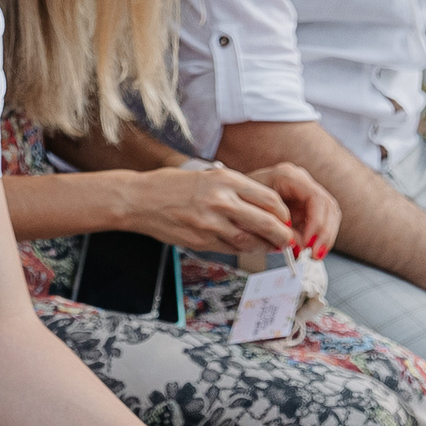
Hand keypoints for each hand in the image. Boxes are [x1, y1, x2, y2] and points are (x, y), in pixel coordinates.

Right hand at [124, 163, 305, 253]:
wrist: (138, 200)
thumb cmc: (171, 186)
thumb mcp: (206, 176)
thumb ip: (233, 190)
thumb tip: (262, 207)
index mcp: (225, 180)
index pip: (268, 199)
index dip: (282, 212)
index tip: (285, 218)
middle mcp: (220, 201)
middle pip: (265, 222)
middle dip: (282, 234)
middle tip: (288, 240)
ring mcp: (209, 223)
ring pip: (249, 240)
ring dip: (264, 246)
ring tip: (270, 246)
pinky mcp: (199, 240)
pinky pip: (229, 248)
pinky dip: (242, 249)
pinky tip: (245, 247)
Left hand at [245, 163, 340, 257]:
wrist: (232, 196)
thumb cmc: (239, 200)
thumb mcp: (253, 213)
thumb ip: (275, 228)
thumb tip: (298, 247)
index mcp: (287, 176)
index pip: (315, 198)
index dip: (317, 222)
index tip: (309, 243)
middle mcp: (301, 181)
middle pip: (328, 206)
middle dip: (324, 233)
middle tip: (315, 254)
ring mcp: (306, 192)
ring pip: (330, 214)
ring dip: (325, 237)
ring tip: (314, 255)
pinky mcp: (307, 205)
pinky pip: (322, 220)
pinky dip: (320, 237)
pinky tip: (312, 250)